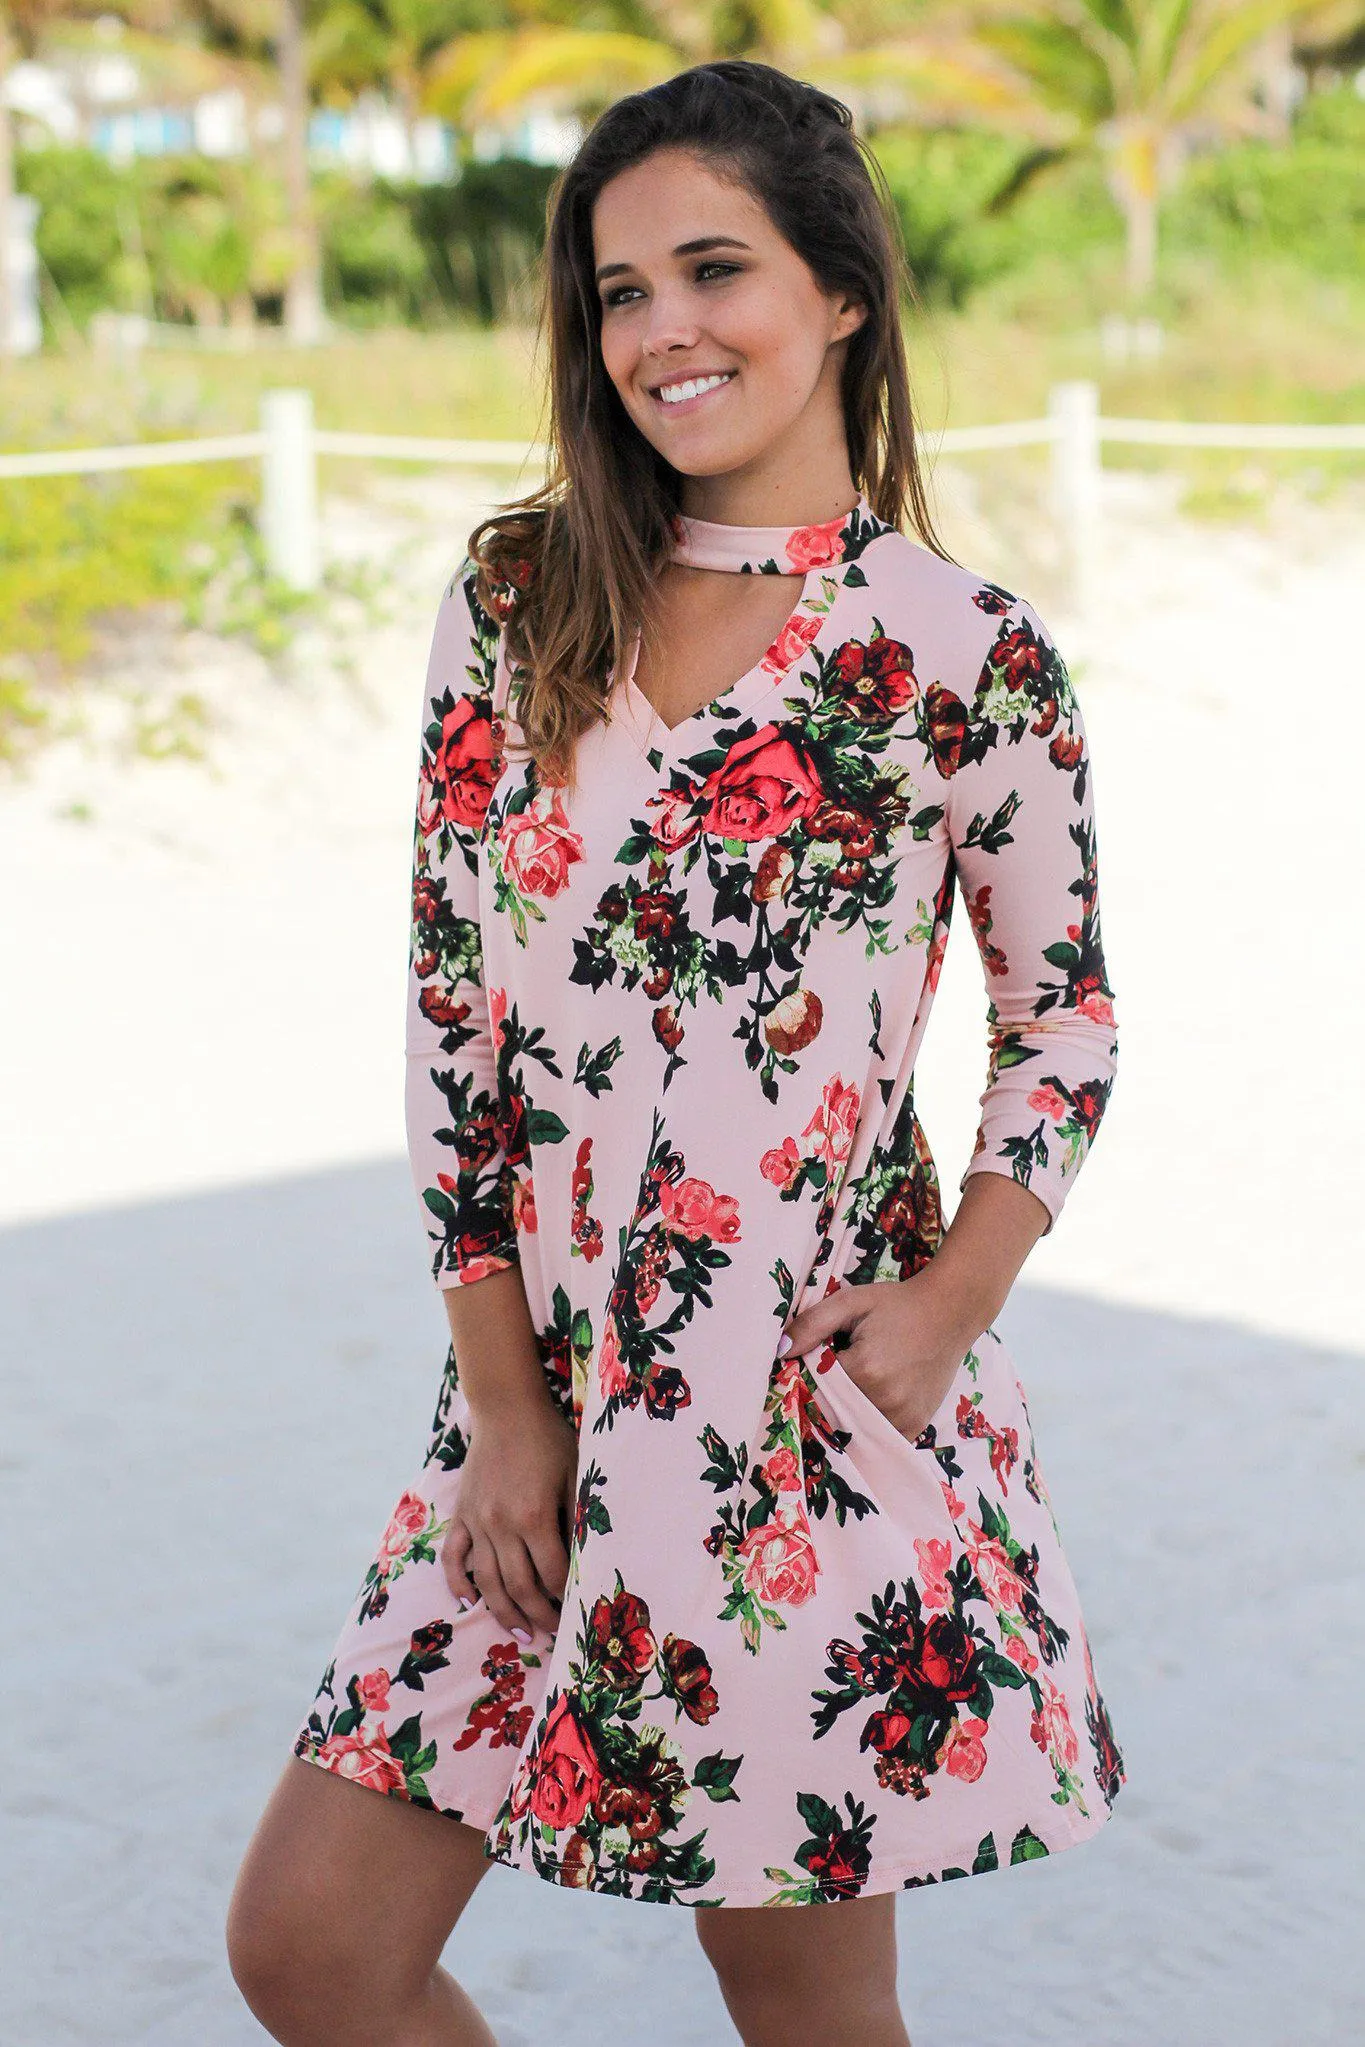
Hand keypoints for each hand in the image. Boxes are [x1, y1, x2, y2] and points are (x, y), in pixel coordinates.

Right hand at [441, 1397, 577, 1643]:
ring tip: (522, 1633)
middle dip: (540, 1615)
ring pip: (487, 1581)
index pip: (552, 1572)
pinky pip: (453, 1556)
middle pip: (519, 1586)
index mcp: (534, 1515)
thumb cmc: (549, 1439)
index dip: (566, 1595)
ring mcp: (477, 1522)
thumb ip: (577, 1517)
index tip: (578, 1608)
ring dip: (504, 1612)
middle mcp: (501, 1525)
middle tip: (555, 1633)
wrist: (506, 1409)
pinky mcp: (462, 1515)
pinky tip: (469, 1603)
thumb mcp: (575, 1473)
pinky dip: (458, 1582)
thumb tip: (585, 1559)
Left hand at [779, 1268, 987, 1443]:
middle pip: (833, 1412)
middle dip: (825, 1398)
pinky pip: (879, 1439)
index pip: (815, 1388)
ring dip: (846, 1414)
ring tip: (857, 1383)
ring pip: (854, 1429)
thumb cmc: (897, 1304)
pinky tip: (869, 1404)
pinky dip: (868, 1427)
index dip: (808, 1377)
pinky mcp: (916, 1425)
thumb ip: (812, 1325)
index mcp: (865, 1369)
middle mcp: (885, 1400)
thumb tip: (779, 1351)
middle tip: (835, 1373)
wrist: (950, 1312)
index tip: (812, 1364)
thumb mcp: (850, 1302)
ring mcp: (903, 1417)